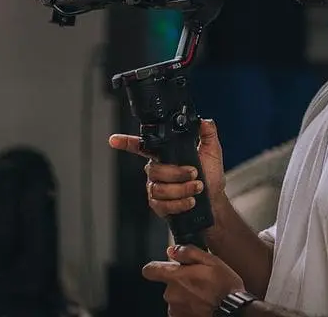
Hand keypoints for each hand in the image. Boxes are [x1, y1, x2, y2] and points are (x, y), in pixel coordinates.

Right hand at [109, 119, 225, 220]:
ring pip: (159, 188)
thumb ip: (208, 134)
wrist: (214, 202)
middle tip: (194, 173)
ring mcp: (157, 188)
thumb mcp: (212, 152)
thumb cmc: (211, 177)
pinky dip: (179, 203)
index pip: (142, 147)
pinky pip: (162, 204)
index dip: (127, 142)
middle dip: (177, 173)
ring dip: (181, 189)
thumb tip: (205, 121)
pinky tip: (190, 201)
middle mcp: (158, 171)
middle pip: (154, 169)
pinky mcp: (159, 205)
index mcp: (166, 155)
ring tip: (197, 188)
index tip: (114, 139)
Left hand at [142, 244, 243, 316]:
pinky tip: (202, 304)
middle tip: (199, 281)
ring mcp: (175, 309)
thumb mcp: (212, 261)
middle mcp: (171, 294)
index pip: (150, 270)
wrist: (233, 311)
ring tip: (203, 294)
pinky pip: (180, 309)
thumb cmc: (225, 287)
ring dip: (185, 295)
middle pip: (168, 284)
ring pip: (175, 297)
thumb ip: (188, 253)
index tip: (163, 267)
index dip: (155, 267)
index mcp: (177, 277)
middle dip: (181, 281)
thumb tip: (172, 250)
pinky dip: (189, 306)